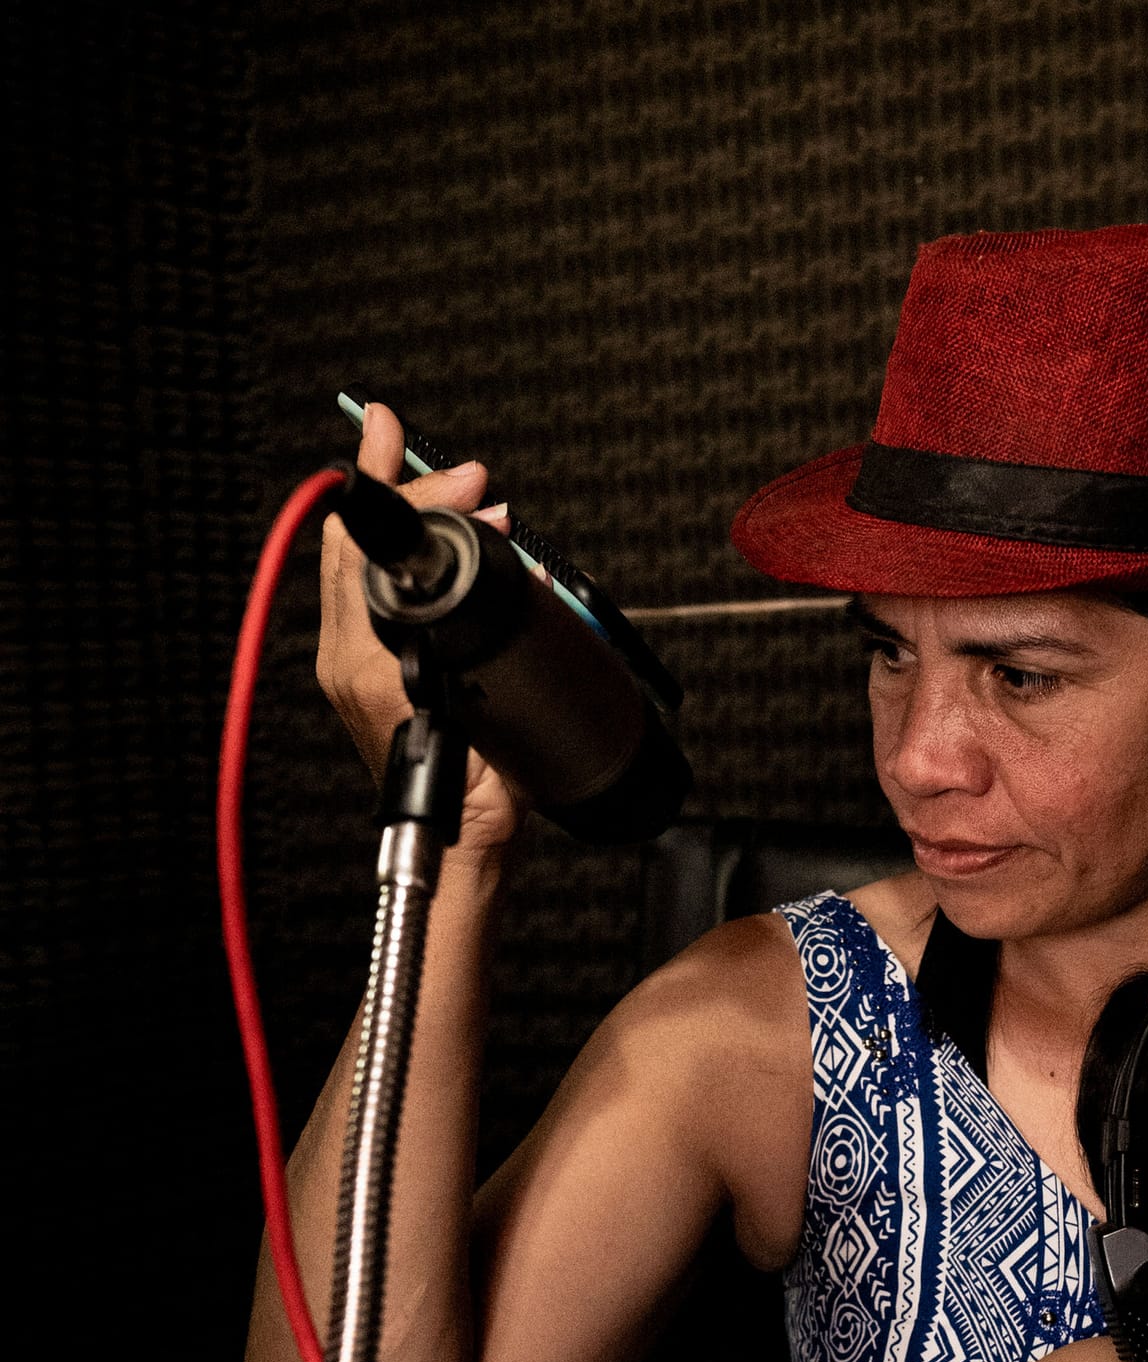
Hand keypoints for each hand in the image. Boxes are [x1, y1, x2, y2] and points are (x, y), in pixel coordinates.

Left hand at [317, 401, 527, 850]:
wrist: (466, 844)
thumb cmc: (471, 787)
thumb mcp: (469, 693)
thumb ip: (470, 624)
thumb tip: (496, 555)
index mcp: (359, 651)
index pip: (356, 541)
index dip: (380, 483)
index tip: (387, 429)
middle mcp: (350, 651)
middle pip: (364, 545)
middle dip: (418, 499)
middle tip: (473, 483)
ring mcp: (363, 664)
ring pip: (378, 569)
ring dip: (427, 531)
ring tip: (480, 514)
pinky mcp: (383, 678)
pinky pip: (393, 600)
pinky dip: (426, 567)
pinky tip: (467, 560)